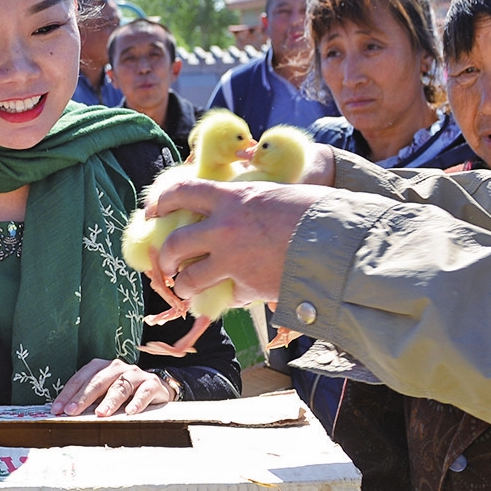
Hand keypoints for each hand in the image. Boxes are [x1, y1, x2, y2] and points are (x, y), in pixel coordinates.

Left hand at [51, 359, 174, 417]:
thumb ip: (88, 401)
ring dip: (109, 401)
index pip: (81, 379)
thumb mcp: (103, 394)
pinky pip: (143, 392)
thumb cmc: (123, 393)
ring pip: (120, 386)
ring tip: (100, 414)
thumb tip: (65, 414)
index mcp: (101, 367)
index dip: (68, 394)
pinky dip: (137, 402)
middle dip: (83, 397)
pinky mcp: (151, 384)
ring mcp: (135, 374)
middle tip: (72, 411)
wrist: (155, 388)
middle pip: (98, 382)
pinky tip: (130, 412)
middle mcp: (117, 367)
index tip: (58, 409)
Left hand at [143, 179, 319, 310]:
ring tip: (187, 287)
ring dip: (184, 285)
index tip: (152, 211)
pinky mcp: (247, 289)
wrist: (338, 243)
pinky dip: (226, 298)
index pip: (181, 192)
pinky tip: (233, 295)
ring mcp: (233, 263)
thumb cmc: (314, 211)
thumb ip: (247, 202)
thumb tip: (234, 204)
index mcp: (231, 198)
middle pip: (175, 244)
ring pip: (190, 280)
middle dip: (165, 257)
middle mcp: (224, 230)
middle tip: (167, 262)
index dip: (161, 201)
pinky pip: (224, 298)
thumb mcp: (274, 194)